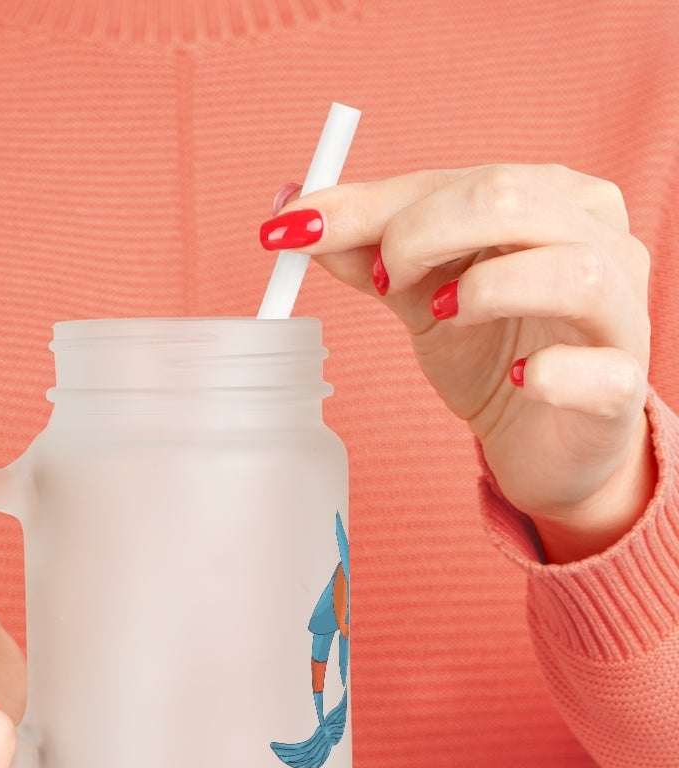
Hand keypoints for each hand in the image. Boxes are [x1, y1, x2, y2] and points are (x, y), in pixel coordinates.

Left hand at [263, 165, 654, 561]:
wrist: (541, 438)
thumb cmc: (489, 351)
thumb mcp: (419, 295)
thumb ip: (367, 252)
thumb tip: (292, 212)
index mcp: (548, 199)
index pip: (455, 180)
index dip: (370, 205)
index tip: (294, 229)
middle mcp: (597, 239)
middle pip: (511, 199)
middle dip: (420, 233)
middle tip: (382, 281)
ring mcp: (621, 312)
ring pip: (572, 270)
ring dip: (485, 290)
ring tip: (441, 317)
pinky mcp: (622, 385)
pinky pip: (599, 370)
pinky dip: (551, 373)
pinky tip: (518, 380)